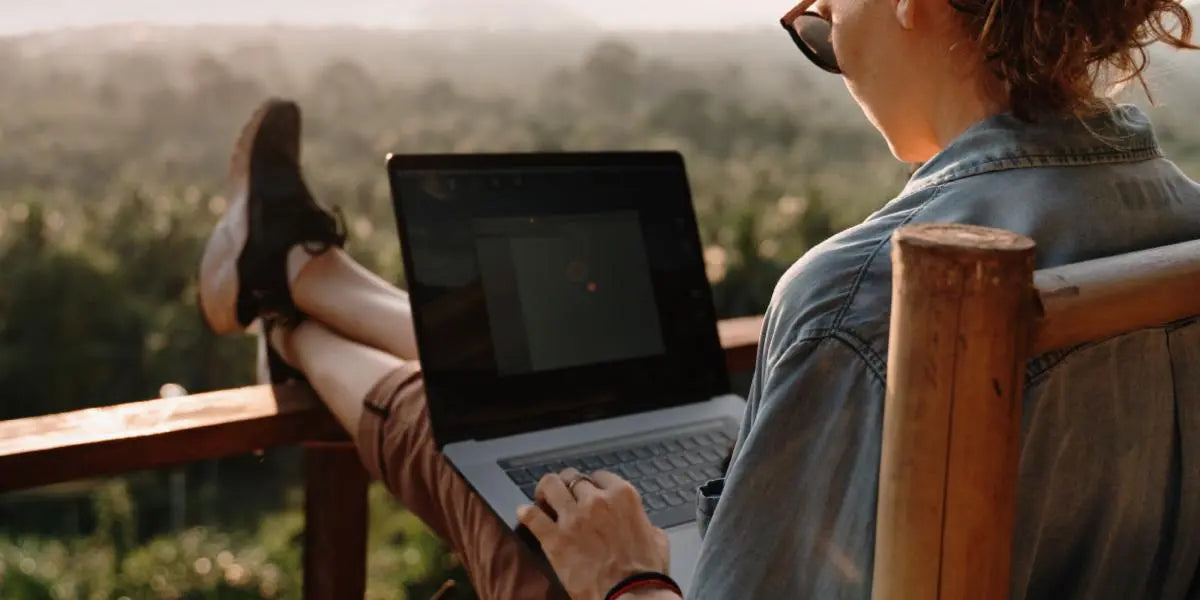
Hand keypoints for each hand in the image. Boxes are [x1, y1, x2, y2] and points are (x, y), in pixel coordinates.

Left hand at [518, 468, 671, 599]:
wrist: (631, 596)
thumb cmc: (646, 572)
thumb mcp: (657, 538)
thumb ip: (644, 522)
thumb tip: (642, 525)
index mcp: (623, 496)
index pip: (600, 476)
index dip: (592, 484)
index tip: (588, 492)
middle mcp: (596, 500)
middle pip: (573, 478)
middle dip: (568, 485)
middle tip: (563, 495)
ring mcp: (573, 518)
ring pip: (550, 486)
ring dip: (545, 490)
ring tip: (543, 498)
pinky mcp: (555, 538)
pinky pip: (532, 516)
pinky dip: (526, 513)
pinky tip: (524, 514)